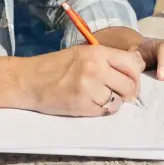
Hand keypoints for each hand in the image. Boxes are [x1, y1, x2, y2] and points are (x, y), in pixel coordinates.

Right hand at [17, 44, 145, 116]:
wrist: (28, 80)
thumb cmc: (56, 66)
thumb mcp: (82, 54)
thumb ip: (107, 60)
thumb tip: (135, 68)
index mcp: (97, 52)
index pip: (132, 63)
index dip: (135, 74)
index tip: (130, 79)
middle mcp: (95, 69)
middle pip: (130, 85)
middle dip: (128, 92)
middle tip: (118, 93)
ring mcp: (88, 88)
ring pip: (118, 101)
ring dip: (113, 102)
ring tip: (99, 96)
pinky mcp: (82, 106)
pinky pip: (104, 111)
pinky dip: (100, 110)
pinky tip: (88, 102)